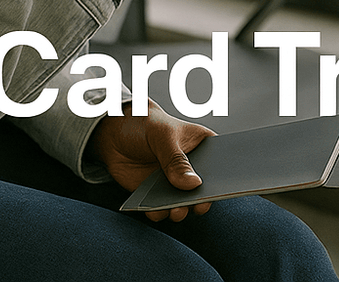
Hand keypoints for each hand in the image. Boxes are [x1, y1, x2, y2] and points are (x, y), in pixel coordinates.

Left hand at [90, 101, 215, 221]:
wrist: (113, 132)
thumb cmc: (145, 125)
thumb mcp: (162, 136)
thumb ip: (176, 159)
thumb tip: (193, 184)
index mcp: (202, 148)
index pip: (220, 164)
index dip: (225, 177)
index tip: (223, 188)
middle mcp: (191, 170)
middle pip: (204, 190)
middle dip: (202, 200)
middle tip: (198, 204)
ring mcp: (174, 184)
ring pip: (184, 204)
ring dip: (181, 211)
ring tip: (176, 210)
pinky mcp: (156, 196)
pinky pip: (160, 211)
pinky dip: (159, 213)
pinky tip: (155, 210)